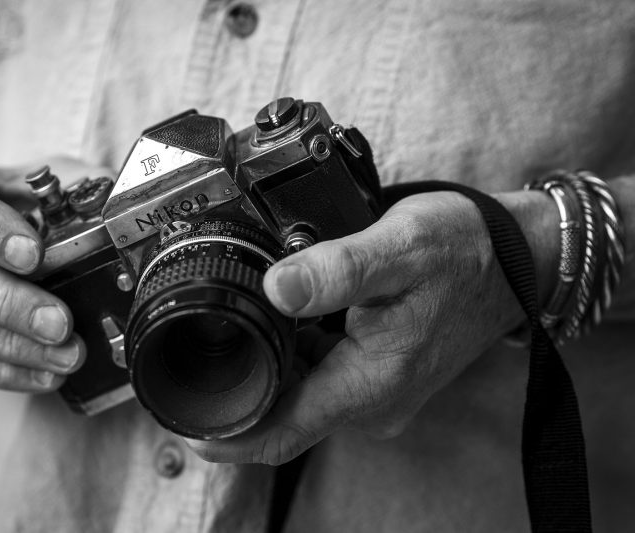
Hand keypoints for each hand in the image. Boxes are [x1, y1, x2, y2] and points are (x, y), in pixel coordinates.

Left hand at [186, 191, 556, 464]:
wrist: (517, 259)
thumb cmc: (465, 253)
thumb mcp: (400, 248)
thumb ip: (337, 270)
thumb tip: (276, 289)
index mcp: (368, 383)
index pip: (280, 433)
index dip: (226, 434)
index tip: (183, 422)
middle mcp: (370, 401)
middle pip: (282, 414)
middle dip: (240, 386)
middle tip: (205, 340)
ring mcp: (376, 392)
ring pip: (299, 393)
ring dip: (269, 364)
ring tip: (247, 317)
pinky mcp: (379, 376)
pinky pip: (321, 377)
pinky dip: (296, 354)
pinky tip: (289, 315)